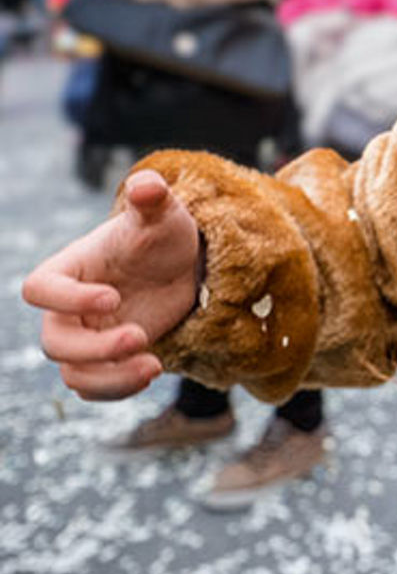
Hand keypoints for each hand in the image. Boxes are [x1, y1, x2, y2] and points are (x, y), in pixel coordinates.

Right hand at [23, 170, 200, 399]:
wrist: (180, 266)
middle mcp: (68, 308)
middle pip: (54, 342)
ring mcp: (86, 337)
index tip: (113, 296)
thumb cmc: (160, 235)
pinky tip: (153, 370)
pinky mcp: (106, 360)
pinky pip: (95, 387)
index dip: (68, 299)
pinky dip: (119, 388)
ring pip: (73, 373)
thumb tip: (148, 184)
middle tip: (140, 336)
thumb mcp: (161, 215)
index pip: (39, 289)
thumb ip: (151, 199)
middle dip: (94, 349)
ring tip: (153, 366)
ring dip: (110, 379)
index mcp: (68, 270)